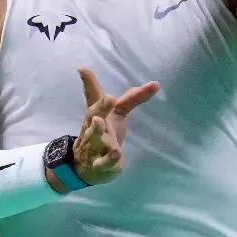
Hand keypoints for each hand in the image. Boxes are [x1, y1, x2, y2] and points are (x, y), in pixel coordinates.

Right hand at [71, 67, 159, 185]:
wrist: (87, 168)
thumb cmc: (105, 135)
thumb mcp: (118, 115)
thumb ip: (132, 100)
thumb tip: (154, 83)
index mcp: (97, 114)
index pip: (93, 97)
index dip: (89, 83)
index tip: (82, 68)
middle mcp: (93, 128)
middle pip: (93, 115)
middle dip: (101, 107)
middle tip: (109, 98)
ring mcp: (95, 146)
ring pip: (94, 138)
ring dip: (96, 131)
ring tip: (99, 122)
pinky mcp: (100, 165)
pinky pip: (103, 162)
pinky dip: (109, 159)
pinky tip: (116, 154)